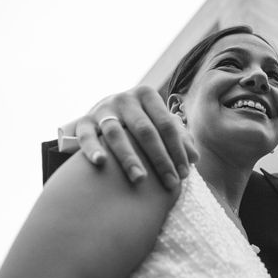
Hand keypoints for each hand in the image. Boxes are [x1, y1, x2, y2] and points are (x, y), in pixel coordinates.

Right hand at [62, 85, 198, 187]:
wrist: (100, 116)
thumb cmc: (137, 124)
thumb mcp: (157, 124)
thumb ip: (177, 138)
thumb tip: (194, 158)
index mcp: (146, 95)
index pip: (167, 124)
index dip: (178, 149)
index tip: (185, 173)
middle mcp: (124, 99)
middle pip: (145, 130)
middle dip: (160, 158)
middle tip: (170, 182)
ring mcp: (102, 109)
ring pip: (116, 134)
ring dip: (129, 158)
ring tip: (140, 179)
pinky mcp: (83, 121)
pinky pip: (86, 136)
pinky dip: (93, 148)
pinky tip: (101, 162)